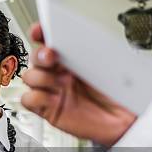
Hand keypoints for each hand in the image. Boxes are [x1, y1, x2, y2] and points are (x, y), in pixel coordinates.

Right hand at [21, 23, 136, 146]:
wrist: (123, 120)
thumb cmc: (117, 93)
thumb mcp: (107, 64)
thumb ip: (87, 49)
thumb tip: (71, 38)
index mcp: (71, 57)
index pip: (49, 40)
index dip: (40, 33)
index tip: (39, 30)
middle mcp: (58, 72)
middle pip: (35, 57)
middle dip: (40, 54)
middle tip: (51, 56)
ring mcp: (51, 90)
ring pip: (29, 76)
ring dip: (41, 77)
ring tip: (61, 83)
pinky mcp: (47, 109)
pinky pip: (28, 99)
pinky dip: (38, 97)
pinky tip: (54, 99)